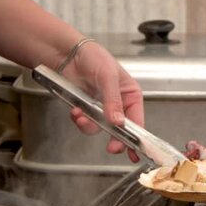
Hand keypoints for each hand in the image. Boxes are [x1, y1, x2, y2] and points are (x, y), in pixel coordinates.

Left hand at [64, 41, 143, 161]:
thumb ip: (113, 100)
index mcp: (131, 95)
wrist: (68, 54)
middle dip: (115, 139)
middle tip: (112, 148)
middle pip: (121, 130)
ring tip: (81, 117)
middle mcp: (119, 104)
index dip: (137, 137)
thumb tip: (118, 122)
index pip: (137, 120)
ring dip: (90, 126)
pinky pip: (86, 123)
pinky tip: (75, 111)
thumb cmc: (94, 57)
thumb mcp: (107, 77)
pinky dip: (79, 120)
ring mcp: (102, 108)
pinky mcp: (87, 110)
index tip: (135, 151)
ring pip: (100, 128)